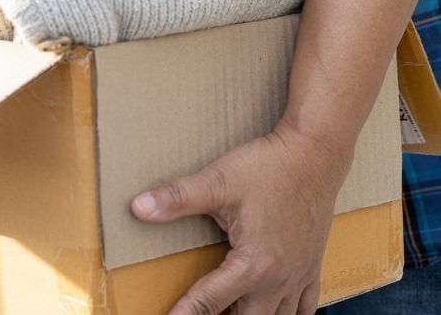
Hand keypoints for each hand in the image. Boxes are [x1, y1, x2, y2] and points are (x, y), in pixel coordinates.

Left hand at [131, 120, 351, 314]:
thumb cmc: (267, 167)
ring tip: (230, 312)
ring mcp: (300, 276)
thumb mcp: (217, 180)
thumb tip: (138, 207)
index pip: (209, 302)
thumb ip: (177, 198)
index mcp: (253, 264)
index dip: (185, 314)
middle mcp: (279, 280)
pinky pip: (305, 310)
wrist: (314, 154)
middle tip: (197, 314)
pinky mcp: (313, 266)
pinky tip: (274, 312)